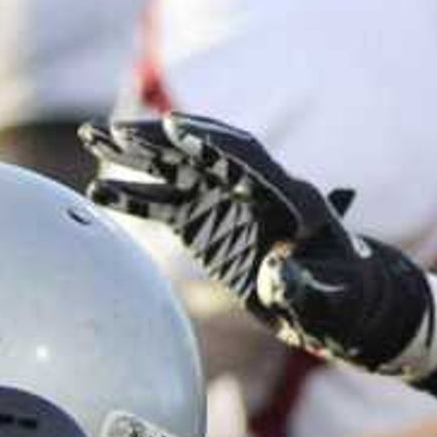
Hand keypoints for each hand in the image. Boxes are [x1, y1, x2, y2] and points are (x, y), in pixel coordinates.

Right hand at [81, 115, 436, 375]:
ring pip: (177, 171)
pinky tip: (99, 191)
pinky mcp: (210, 227)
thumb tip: (277, 275)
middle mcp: (255, 192)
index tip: (174, 129)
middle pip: (201, 154)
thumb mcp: (330, 300)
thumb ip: (304, 288)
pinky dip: (135, 198)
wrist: (343, 306)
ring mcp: (229, 206)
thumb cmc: (345, 301)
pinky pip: (167, 206)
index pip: (246, 159)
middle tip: (111, 130)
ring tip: (91, 140)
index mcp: (290, 199)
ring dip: (135, 156)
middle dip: (157, 139)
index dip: (211, 145)